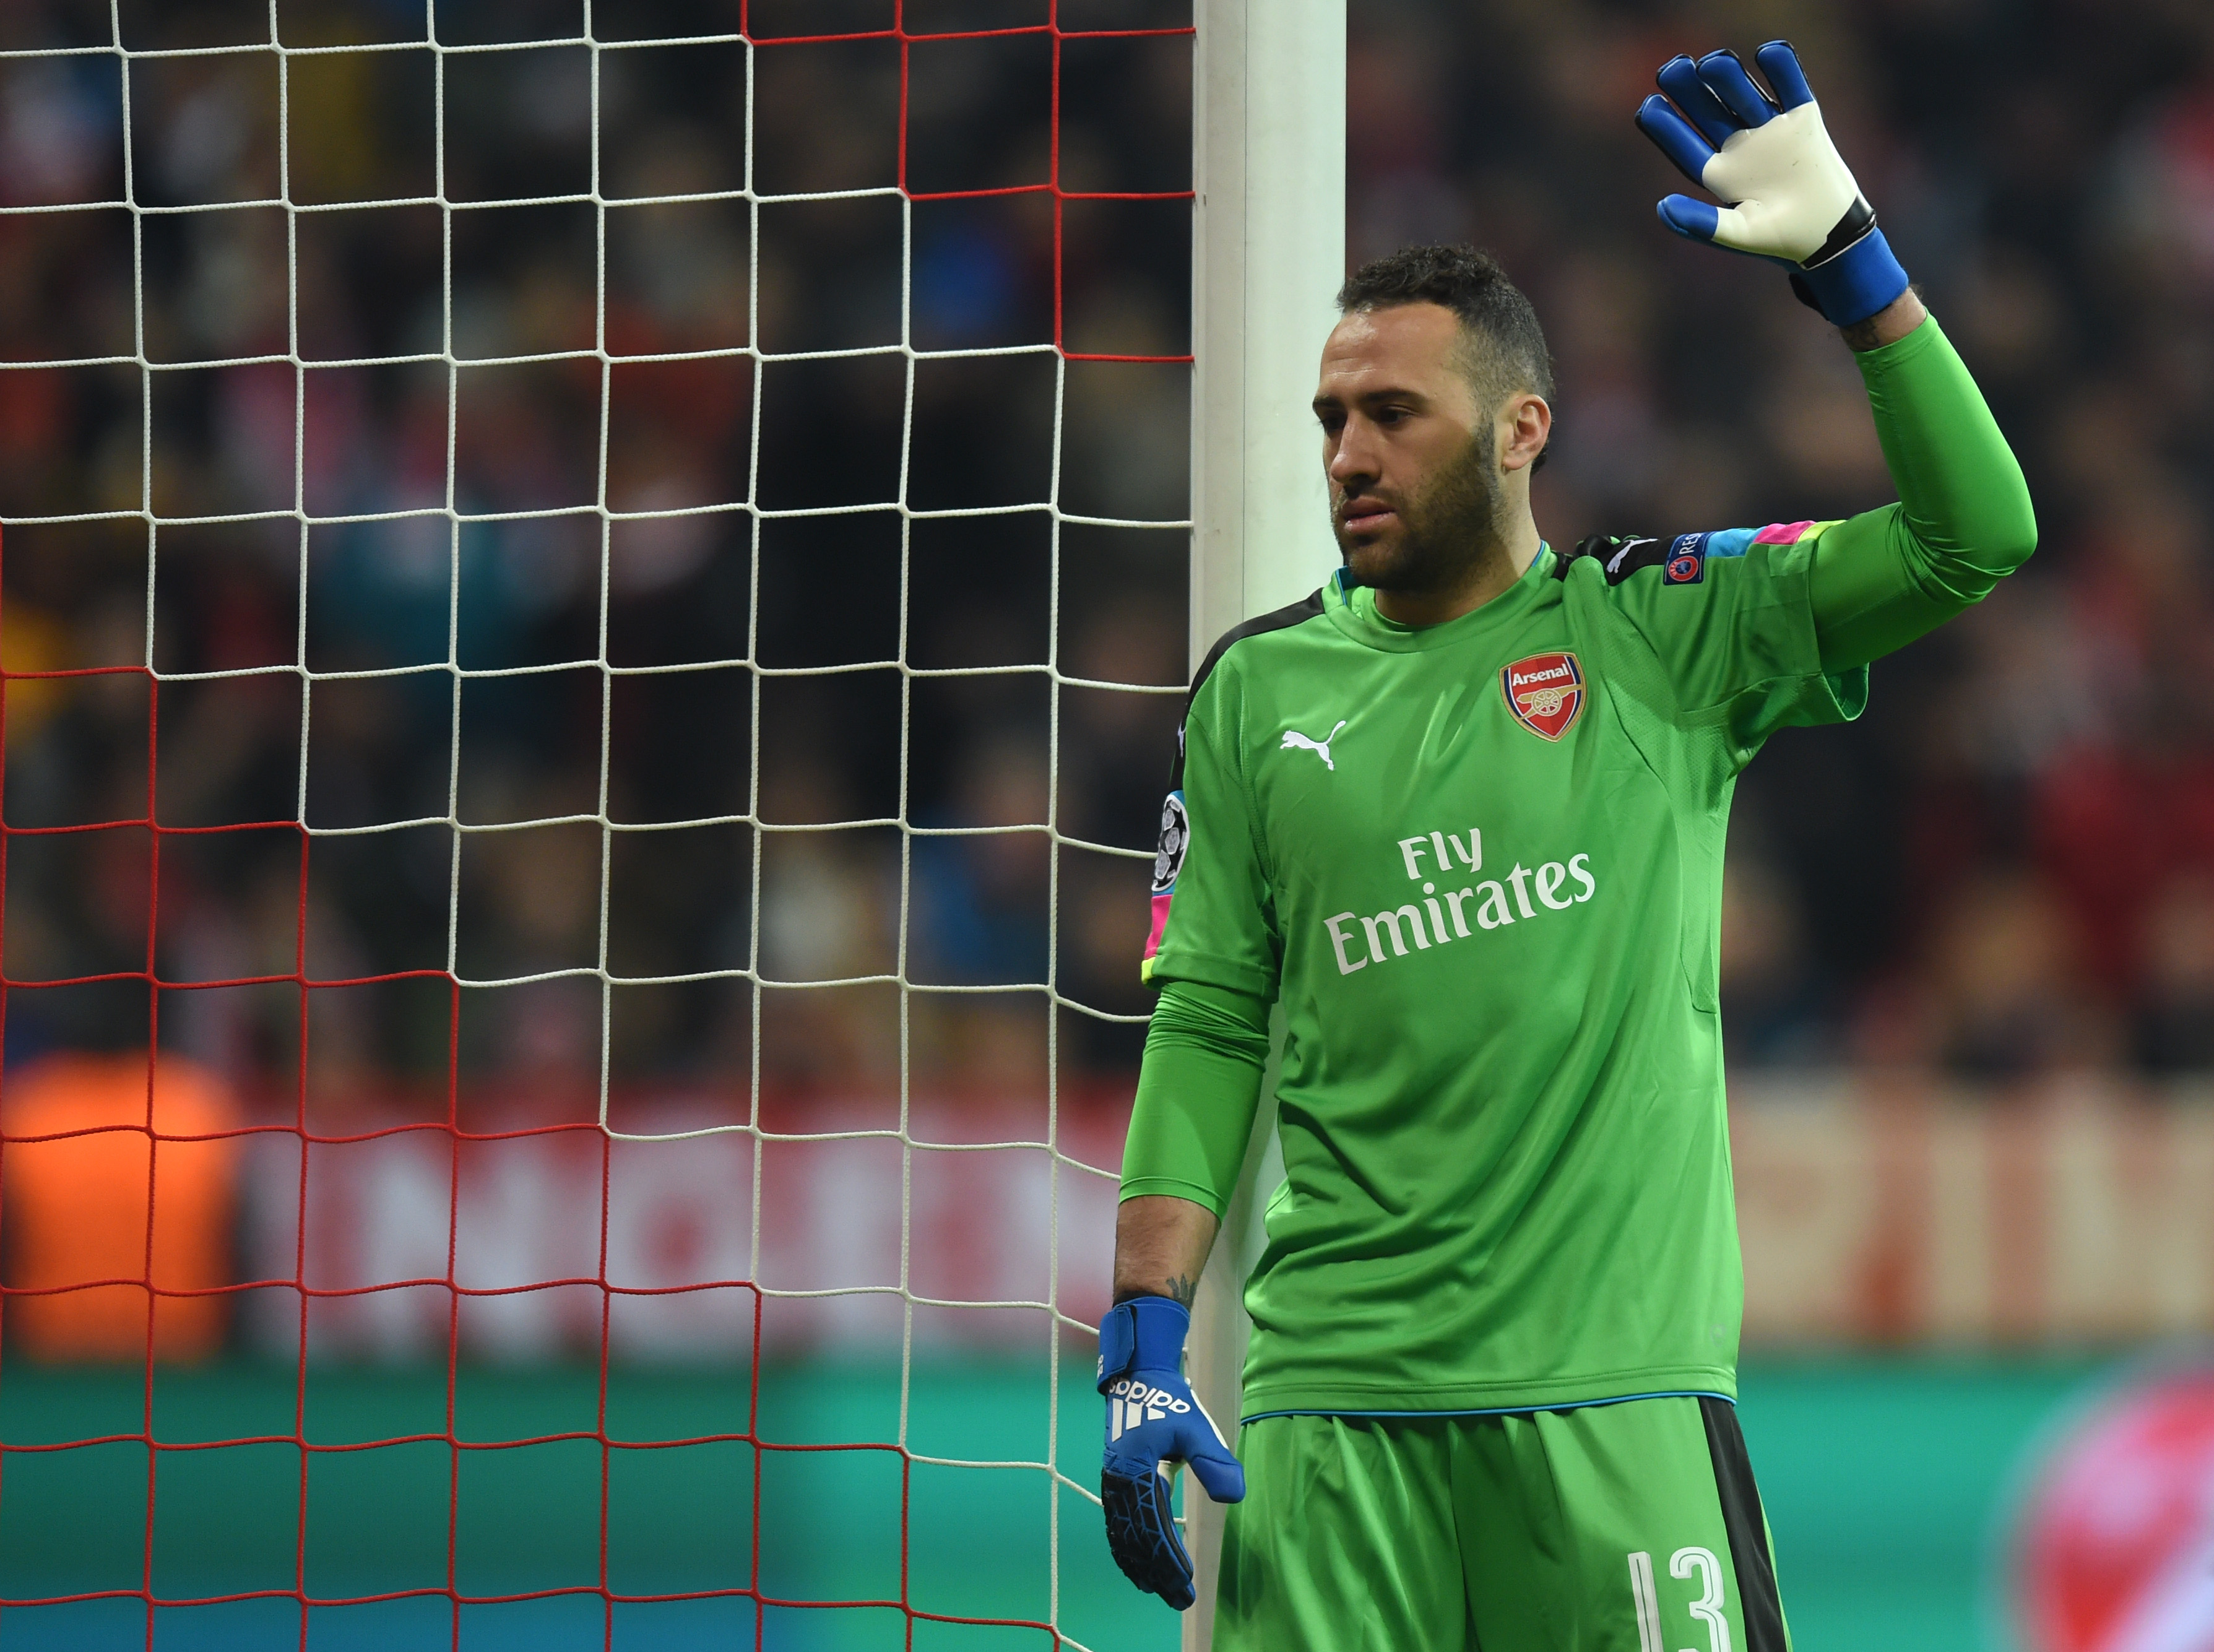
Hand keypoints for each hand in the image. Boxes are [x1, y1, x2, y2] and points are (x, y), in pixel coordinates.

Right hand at [1096, 1295, 1244, 1610]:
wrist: (1139, 1376)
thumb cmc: (1170, 1400)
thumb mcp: (1197, 1427)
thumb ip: (1215, 1462)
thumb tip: (1235, 1497)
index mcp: (1135, 1470)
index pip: (1153, 1527)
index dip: (1169, 1558)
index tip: (1186, 1581)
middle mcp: (1118, 1482)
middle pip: (1136, 1538)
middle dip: (1157, 1571)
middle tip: (1180, 1598)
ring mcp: (1112, 1482)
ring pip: (1123, 1535)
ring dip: (1140, 1565)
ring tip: (1157, 1590)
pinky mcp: (1113, 1481)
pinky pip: (1116, 1524)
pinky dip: (1126, 1549)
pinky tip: (1137, 1564)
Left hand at [1635, 41, 1910, 328]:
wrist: (1828, 234)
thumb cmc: (1777, 238)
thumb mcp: (1736, 234)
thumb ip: (1700, 223)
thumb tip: (1661, 206)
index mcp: (1718, 172)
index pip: (1684, 144)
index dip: (1665, 126)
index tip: (1648, 107)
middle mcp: (1739, 145)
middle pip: (1708, 111)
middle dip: (1690, 91)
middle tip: (1671, 70)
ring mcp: (1770, 129)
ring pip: (1743, 94)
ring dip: (1727, 77)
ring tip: (1711, 63)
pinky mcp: (1803, 118)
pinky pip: (1791, 85)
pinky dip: (1782, 67)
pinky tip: (1767, 52)